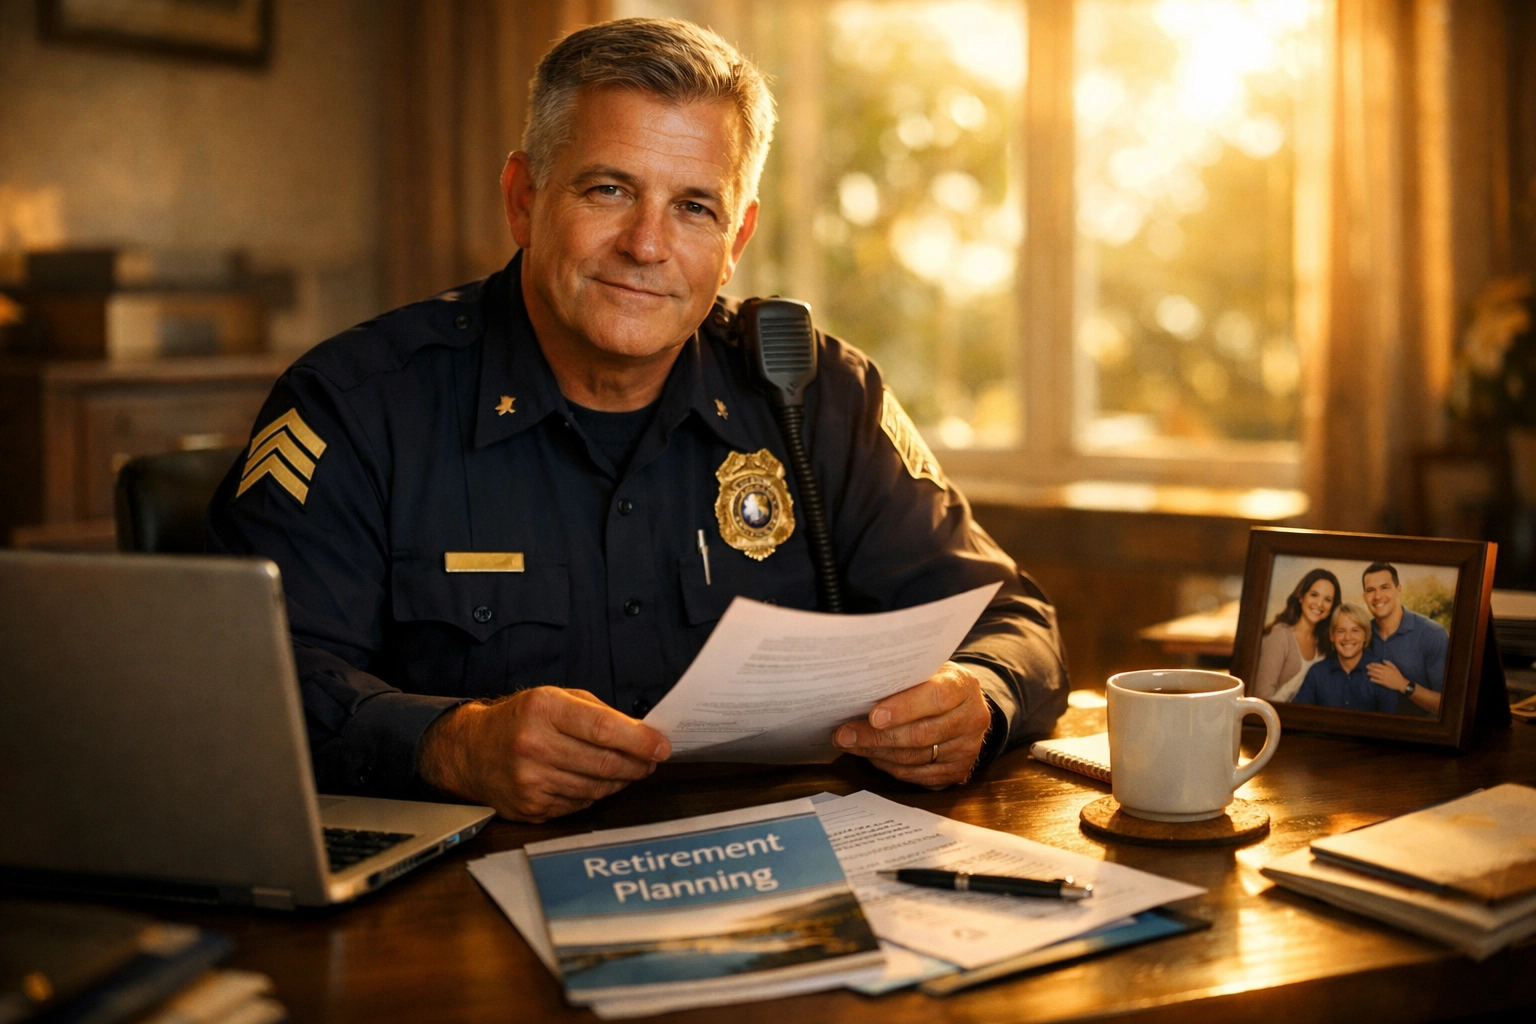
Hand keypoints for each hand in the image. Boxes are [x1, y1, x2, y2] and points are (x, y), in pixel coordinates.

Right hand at [417, 687, 670, 821]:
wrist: (470, 751)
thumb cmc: (521, 719)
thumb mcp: (554, 699)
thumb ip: (597, 713)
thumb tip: (642, 733)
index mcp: (543, 710)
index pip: (602, 728)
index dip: (639, 740)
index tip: (661, 746)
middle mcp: (533, 745)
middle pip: (604, 763)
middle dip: (637, 764)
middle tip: (651, 761)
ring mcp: (530, 781)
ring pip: (596, 787)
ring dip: (620, 781)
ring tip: (628, 770)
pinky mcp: (530, 806)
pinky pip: (579, 804)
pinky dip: (595, 793)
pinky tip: (595, 781)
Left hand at [830, 662, 992, 788]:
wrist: (965, 707)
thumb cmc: (935, 684)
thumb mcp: (927, 671)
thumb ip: (903, 680)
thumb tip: (858, 692)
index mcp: (964, 686)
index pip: (936, 698)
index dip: (904, 708)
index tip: (873, 716)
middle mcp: (972, 718)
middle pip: (921, 734)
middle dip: (877, 737)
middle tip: (844, 735)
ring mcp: (967, 749)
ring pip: (914, 757)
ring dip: (876, 753)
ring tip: (849, 744)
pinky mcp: (958, 771)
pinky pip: (916, 774)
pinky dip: (888, 766)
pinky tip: (871, 755)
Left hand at [1366, 661, 1408, 691]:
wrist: (1401, 683)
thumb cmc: (1398, 675)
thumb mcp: (1394, 667)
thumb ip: (1389, 663)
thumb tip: (1383, 660)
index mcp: (1387, 668)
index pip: (1378, 665)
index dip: (1373, 664)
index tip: (1370, 664)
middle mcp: (1384, 672)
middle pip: (1375, 669)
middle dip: (1370, 668)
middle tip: (1366, 667)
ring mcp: (1383, 678)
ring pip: (1375, 675)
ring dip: (1370, 673)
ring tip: (1367, 672)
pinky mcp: (1383, 683)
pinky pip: (1377, 681)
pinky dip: (1373, 680)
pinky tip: (1370, 679)